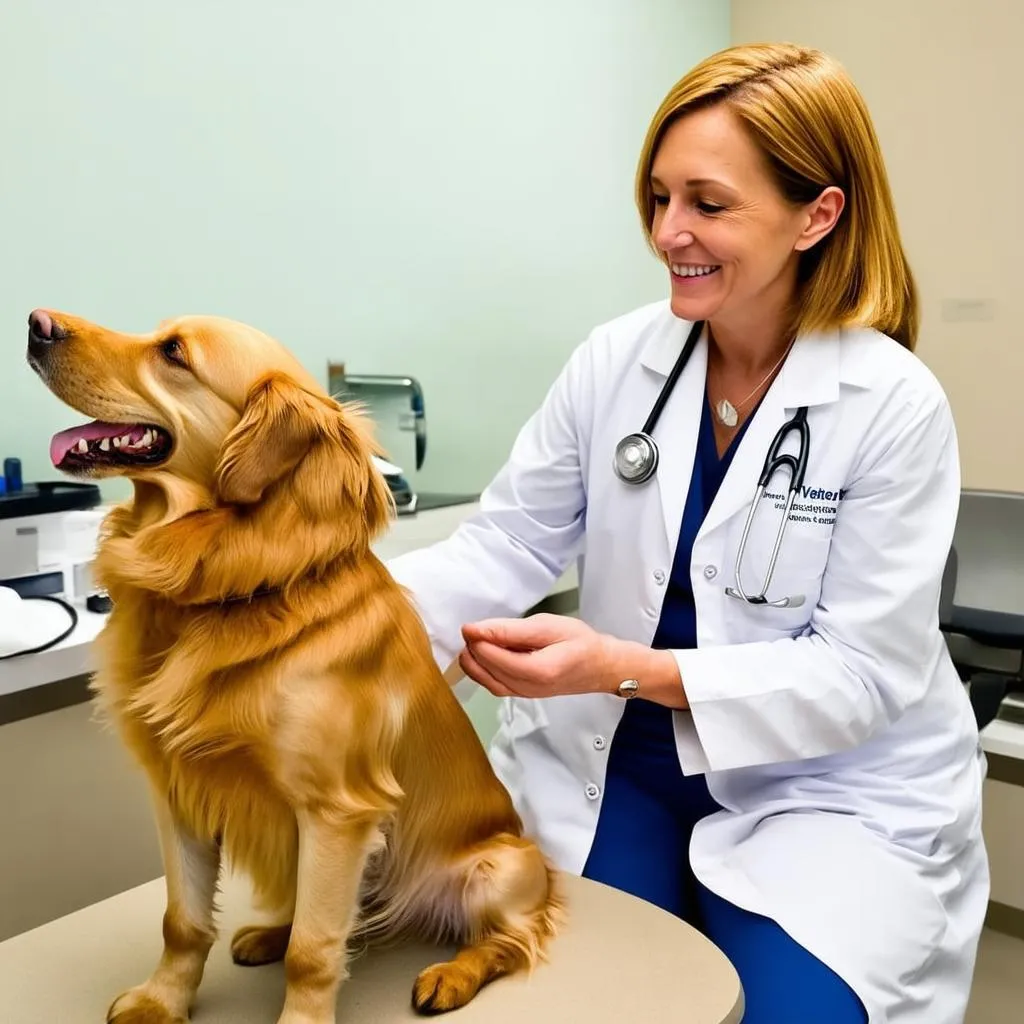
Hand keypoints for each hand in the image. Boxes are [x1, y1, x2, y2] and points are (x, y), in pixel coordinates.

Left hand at [457, 613, 623, 698]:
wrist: (601, 666)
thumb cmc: (580, 641)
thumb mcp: (547, 626)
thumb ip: (510, 630)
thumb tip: (475, 630)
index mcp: (539, 671)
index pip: (496, 659)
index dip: (478, 641)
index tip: (468, 625)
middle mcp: (530, 689)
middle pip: (489, 672)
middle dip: (474, 650)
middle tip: (470, 630)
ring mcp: (526, 695)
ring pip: (488, 682)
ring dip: (475, 663)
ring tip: (473, 641)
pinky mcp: (524, 695)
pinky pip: (496, 686)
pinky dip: (483, 671)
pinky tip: (481, 656)